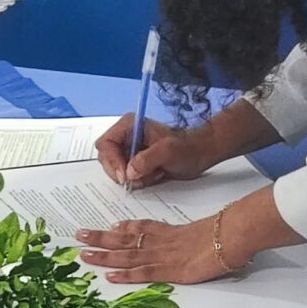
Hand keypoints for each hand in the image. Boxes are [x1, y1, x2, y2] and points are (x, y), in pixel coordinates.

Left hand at [77, 216, 247, 283]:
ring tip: (84, 254)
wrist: (231, 235)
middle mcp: (161, 241)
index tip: (107, 228)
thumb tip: (186, 237)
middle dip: (101, 238)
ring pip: (127, 254)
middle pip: (125, 239)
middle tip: (80, 236)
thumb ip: (191, 233)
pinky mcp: (169, 270)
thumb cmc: (224, 232)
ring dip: (104, 255)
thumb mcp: (205, 229)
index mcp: (169, 231)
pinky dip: (125, 274)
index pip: (141, 228)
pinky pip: (142, 272)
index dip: (123, 229)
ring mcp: (163, 256)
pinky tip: (110, 276)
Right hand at [95, 100, 281, 189]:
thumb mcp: (168, 151)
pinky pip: (127, 176)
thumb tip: (129, 172)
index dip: (111, 161)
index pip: (105, 144)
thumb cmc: (187, 148)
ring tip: (153, 174)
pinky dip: (138, 181)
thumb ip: (147, 159)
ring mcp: (130, 150)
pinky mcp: (135, 162)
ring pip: (116, 169)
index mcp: (129, 125)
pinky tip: (154, 176)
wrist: (201, 154)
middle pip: (106, 158)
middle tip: (138, 180)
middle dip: (121, 171)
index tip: (124, 176)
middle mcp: (126, 136)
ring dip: (132, 177)